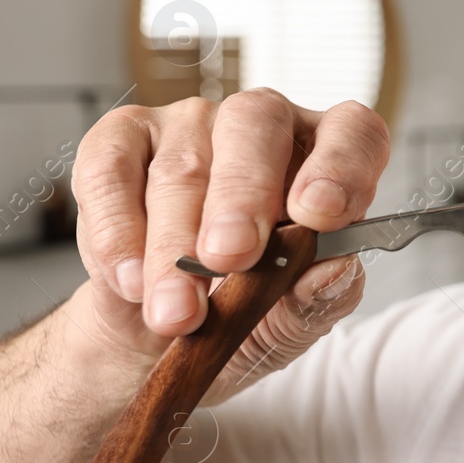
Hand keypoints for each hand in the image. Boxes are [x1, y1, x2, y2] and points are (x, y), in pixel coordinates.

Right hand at [68, 90, 389, 399]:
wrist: (163, 336)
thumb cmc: (247, 314)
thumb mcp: (294, 321)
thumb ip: (319, 299)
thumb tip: (333, 271)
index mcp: (328, 157)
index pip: (352, 133)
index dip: (341, 164)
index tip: (320, 213)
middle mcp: (264, 127)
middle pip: (256, 127)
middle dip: (241, 199)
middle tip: (229, 258)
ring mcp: (191, 125)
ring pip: (182, 168)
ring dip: (173, 249)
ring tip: (176, 312)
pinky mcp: (123, 141)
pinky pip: (111, 172)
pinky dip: (117, 233)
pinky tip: (131, 281)